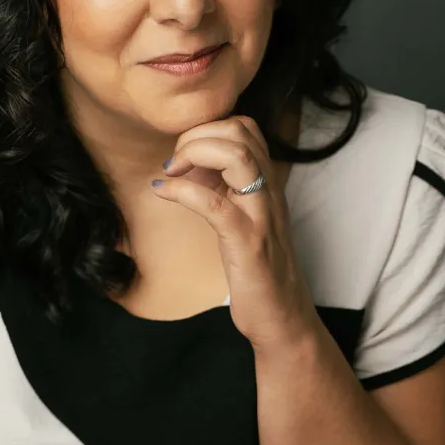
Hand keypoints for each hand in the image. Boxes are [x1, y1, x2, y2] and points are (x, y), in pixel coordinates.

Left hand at [151, 115, 320, 352]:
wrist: (283, 318)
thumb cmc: (257, 266)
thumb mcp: (244, 214)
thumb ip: (226, 185)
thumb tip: (188, 161)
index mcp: (266, 182)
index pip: (245, 126)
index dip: (208, 127)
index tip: (184, 151)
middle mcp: (269, 191)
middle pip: (240, 132)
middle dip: (197, 135)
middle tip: (174, 162)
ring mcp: (260, 215)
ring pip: (237, 157)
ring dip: (194, 153)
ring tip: (171, 171)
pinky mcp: (247, 243)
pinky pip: (213, 204)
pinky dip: (181, 191)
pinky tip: (162, 193)